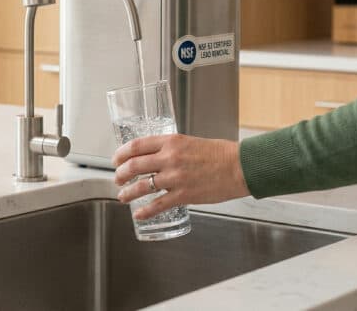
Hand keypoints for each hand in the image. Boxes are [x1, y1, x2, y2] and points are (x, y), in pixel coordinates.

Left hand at [113, 134, 249, 219]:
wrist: (240, 167)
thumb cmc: (220, 154)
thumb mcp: (190, 142)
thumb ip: (171, 148)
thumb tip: (156, 157)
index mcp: (171, 141)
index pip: (136, 145)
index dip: (121, 154)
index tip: (116, 160)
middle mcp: (170, 158)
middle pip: (133, 166)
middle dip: (120, 174)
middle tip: (118, 179)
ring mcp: (175, 178)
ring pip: (141, 186)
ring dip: (127, 193)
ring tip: (122, 196)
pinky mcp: (183, 195)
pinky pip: (157, 205)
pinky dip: (145, 211)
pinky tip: (139, 214)